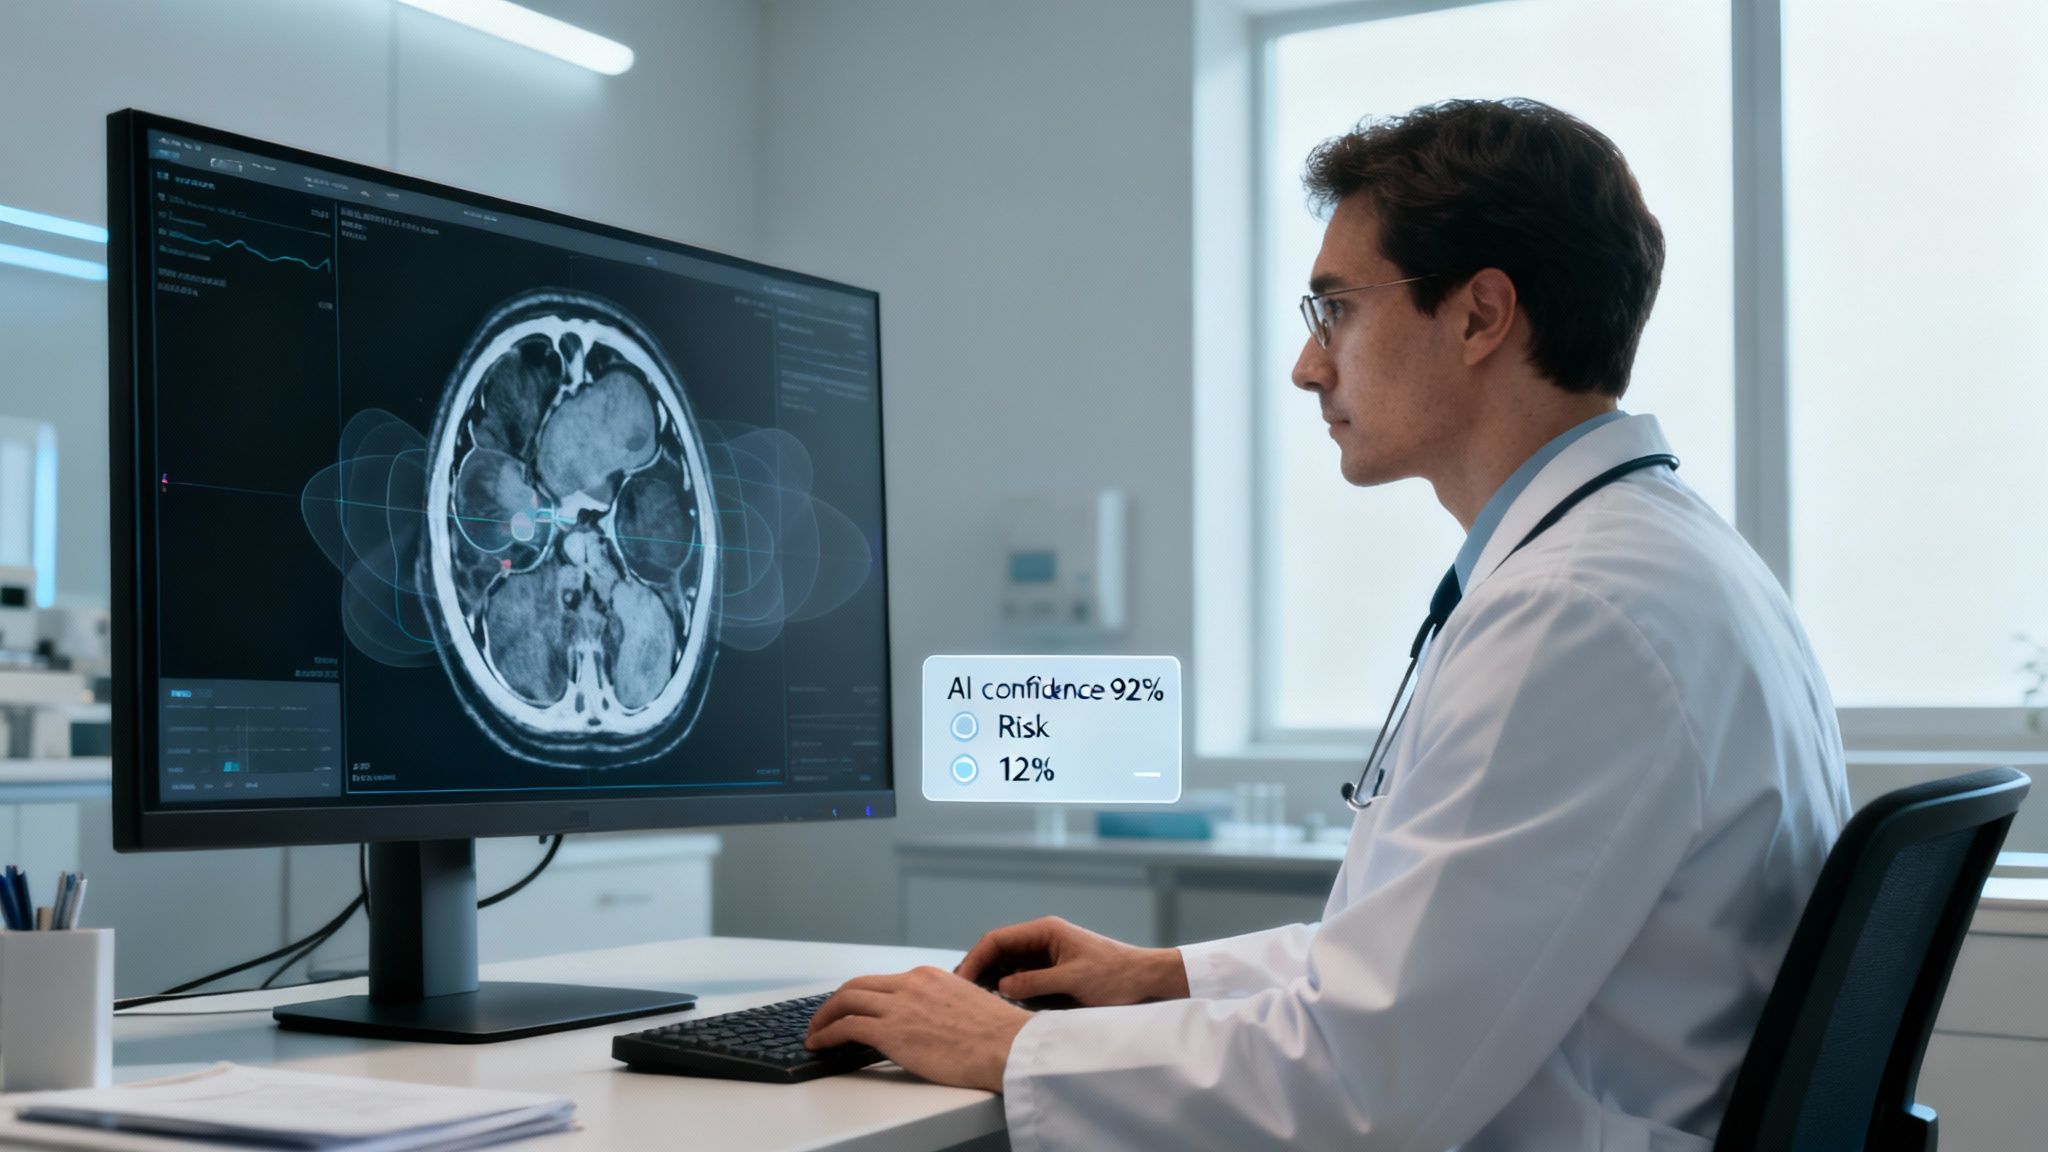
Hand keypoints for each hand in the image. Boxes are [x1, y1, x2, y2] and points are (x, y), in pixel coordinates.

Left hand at [806, 966, 1030, 1092]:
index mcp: (928, 976)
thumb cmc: (997, 1034)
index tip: (852, 1008)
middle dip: (834, 1002)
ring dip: (823, 1017)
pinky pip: (845, 1027)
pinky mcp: (891, 1031)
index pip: (883, 981)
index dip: (861, 996)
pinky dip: (826, 1034)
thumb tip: (932, 1020)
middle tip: (823, 1017)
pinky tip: (819, 1044)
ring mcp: (899, 1005)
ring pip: (845, 1001)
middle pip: (856, 985)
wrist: (1007, 1046)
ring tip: (814, 1033)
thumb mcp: (966, 1003)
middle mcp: (910, 984)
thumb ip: (942, 1004)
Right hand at [954, 916, 1188, 1006]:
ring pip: (1008, 967)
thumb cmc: (1116, 976)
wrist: (1148, 981)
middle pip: (998, 952)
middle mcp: (1043, 939)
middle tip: (960, 996)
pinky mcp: (1054, 972)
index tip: (961, 981)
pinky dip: (1010, 991)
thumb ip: (1035, 982)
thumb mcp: (1073, 981)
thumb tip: (1002, 986)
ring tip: (976, 1003)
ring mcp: (1048, 956)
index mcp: (1045, 931)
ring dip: (993, 983)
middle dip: (979, 971)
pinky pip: (1023, 979)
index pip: (997, 939)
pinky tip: (1002, 1006)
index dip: (975, 959)